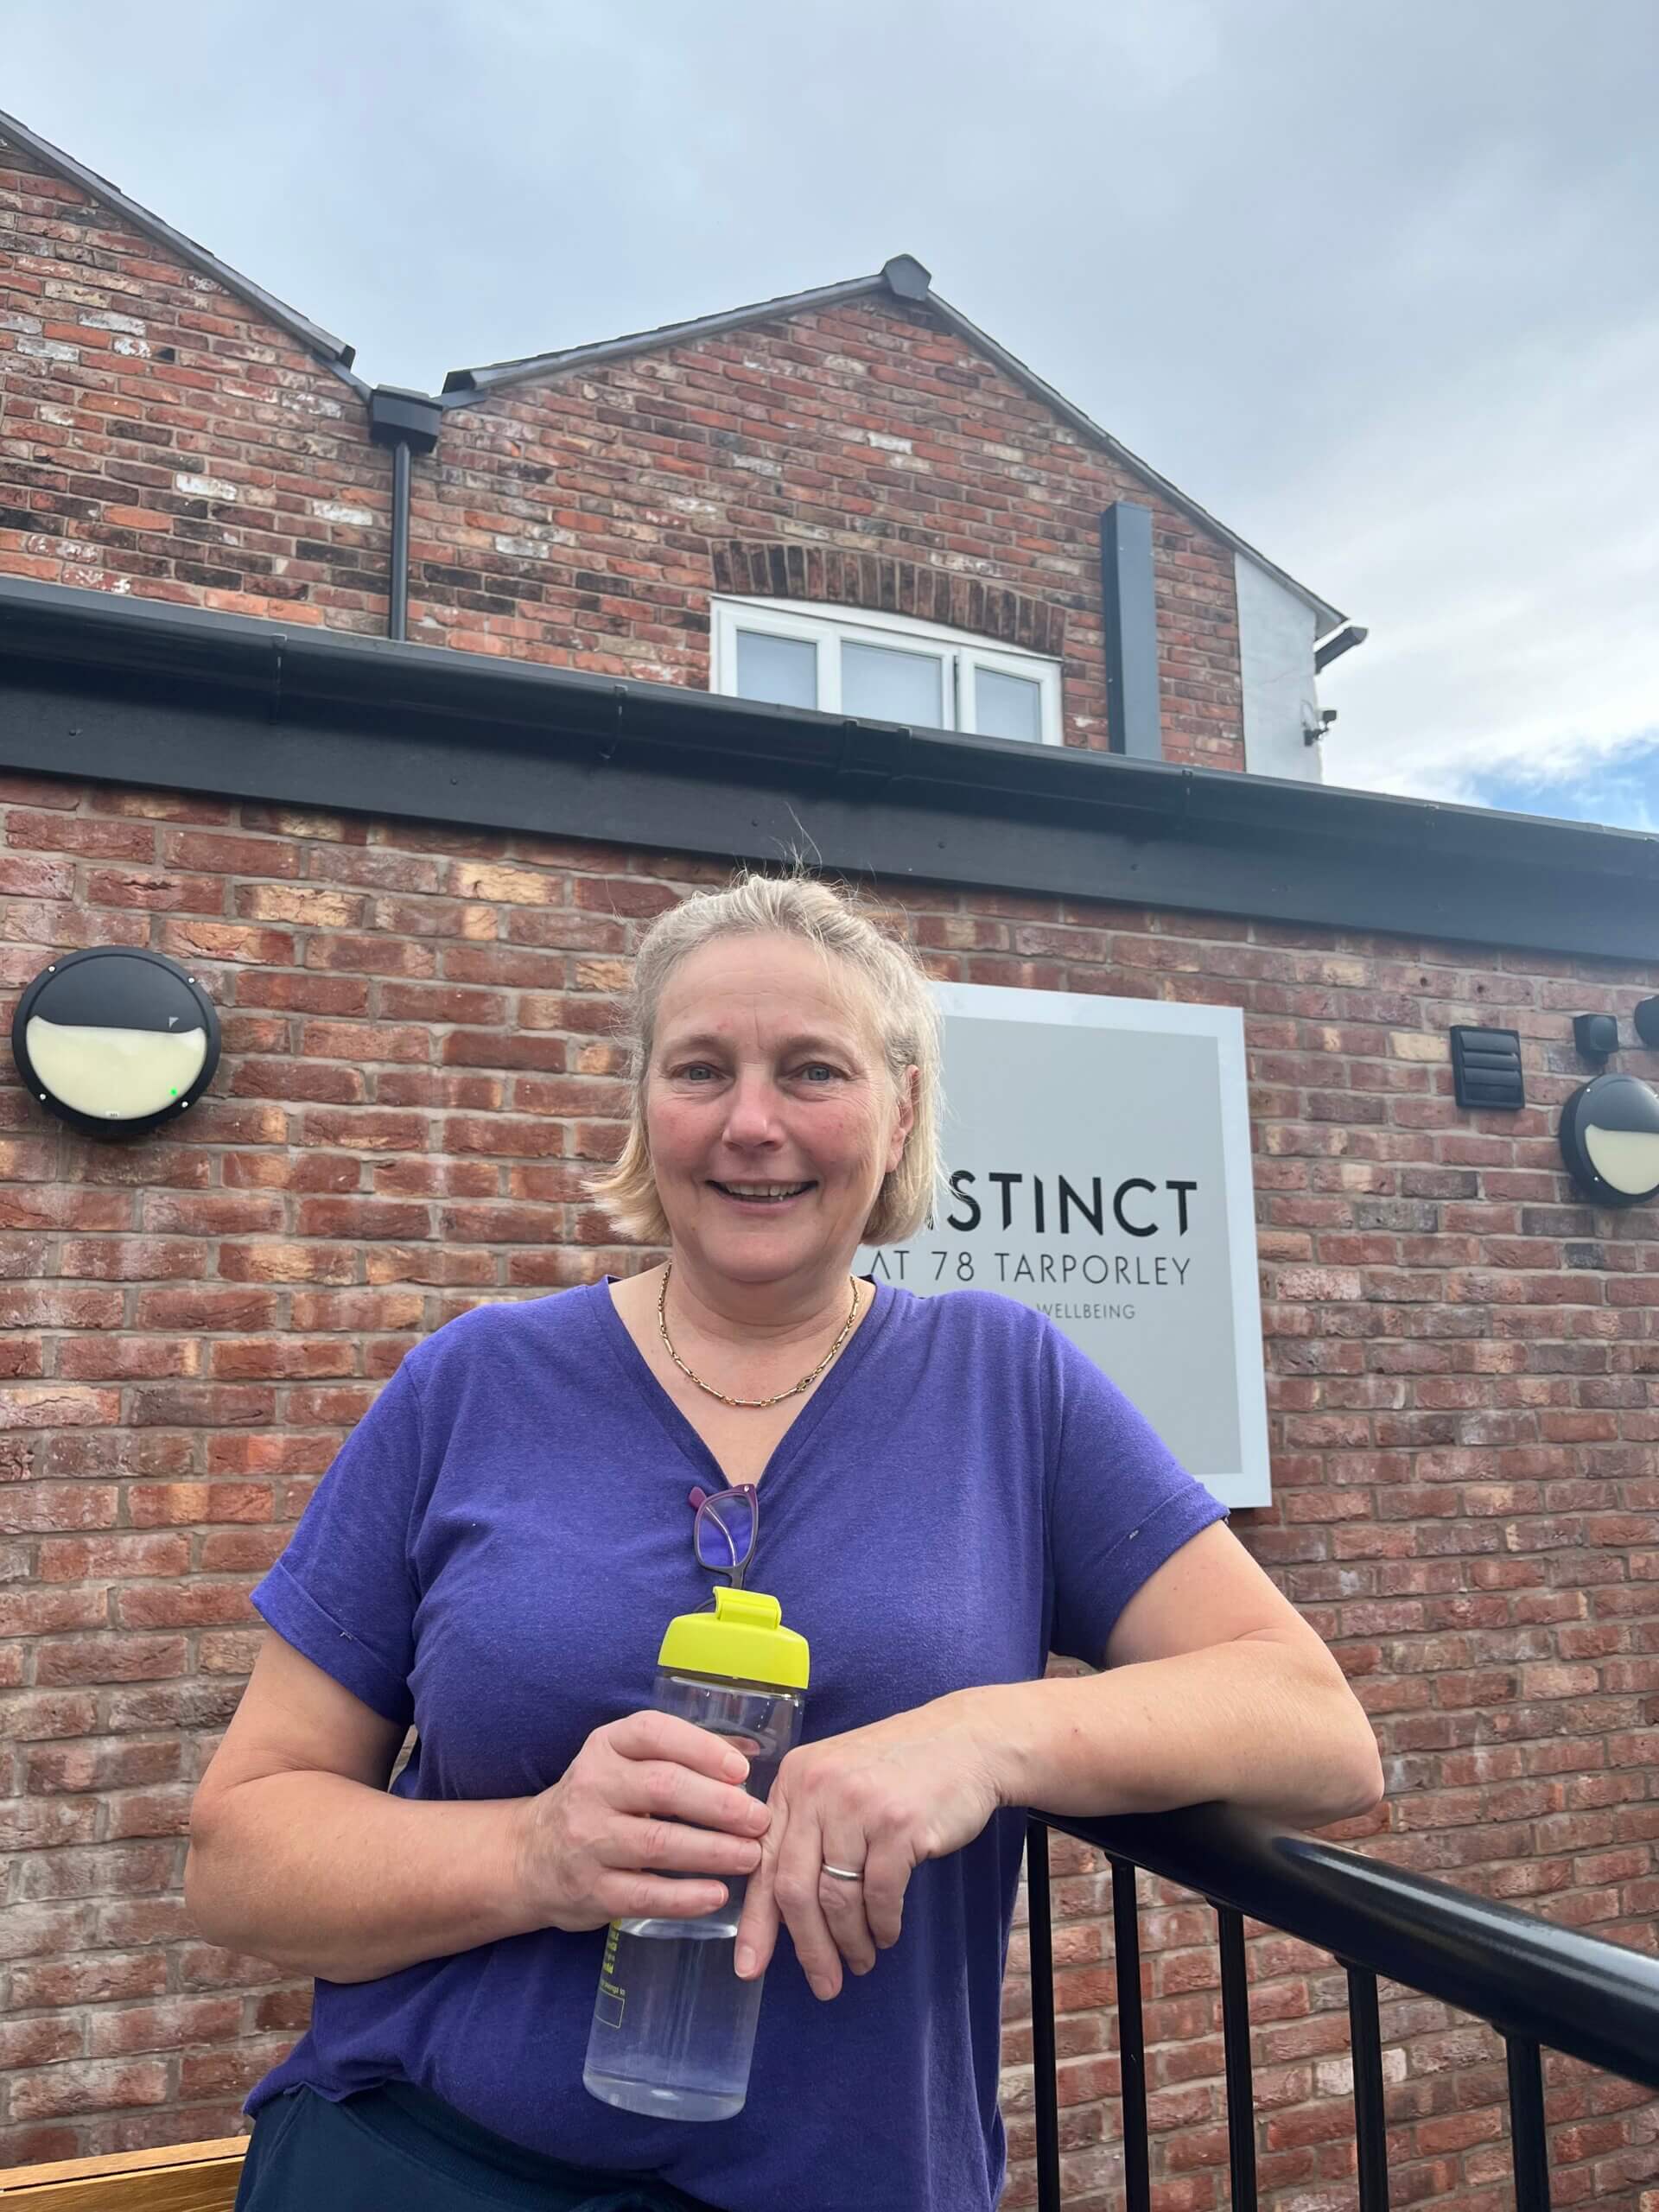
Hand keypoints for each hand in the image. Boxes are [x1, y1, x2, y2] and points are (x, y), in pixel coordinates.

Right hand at [513, 1710, 771, 1931]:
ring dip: (712, 1851)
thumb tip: (750, 1750)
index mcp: (607, 1746)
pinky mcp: (590, 1890)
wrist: (531, 1856)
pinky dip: (685, 1897)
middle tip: (760, 1819)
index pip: (654, 1733)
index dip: (702, 1748)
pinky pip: (644, 1895)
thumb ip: (682, 1753)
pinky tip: (717, 1894)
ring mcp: (588, 1840)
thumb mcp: (626, 1763)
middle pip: (663, 1788)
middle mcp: (593, 1786)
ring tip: (752, 1856)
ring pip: (657, 1843)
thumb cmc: (600, 1801)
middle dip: (719, 1804)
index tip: (742, 1770)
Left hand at [733, 1695, 1001, 1999]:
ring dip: (850, 1941)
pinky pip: (880, 1895)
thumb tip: (780, 1909)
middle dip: (808, 1948)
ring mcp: (857, 1805)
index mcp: (795, 1779)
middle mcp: (817, 1788)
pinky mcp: (898, 1824)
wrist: (966, 1741)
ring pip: (837, 1898)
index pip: (763, 1861)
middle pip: (795, 1889)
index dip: (755, 1921)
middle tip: (824, 1984)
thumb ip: (806, 1828)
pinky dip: (883, 1924)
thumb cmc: (899, 1770)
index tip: (749, 1968)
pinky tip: (887, 1933)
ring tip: (862, 1960)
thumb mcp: (838, 1782)